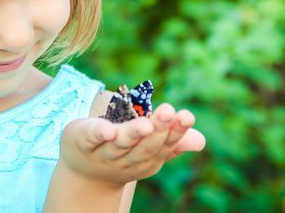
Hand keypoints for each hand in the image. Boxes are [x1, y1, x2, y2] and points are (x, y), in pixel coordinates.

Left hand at [58, 103, 205, 186]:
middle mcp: (129, 158)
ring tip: (145, 124)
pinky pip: (91, 138)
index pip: (166, 145)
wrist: (85, 172)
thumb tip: (201, 140)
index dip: (176, 131)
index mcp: (148, 157)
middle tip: (168, 111)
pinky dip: (99, 134)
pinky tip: (108, 130)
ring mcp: (105, 152)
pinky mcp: (83, 141)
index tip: (187, 116)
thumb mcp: (149, 148)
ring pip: (121, 144)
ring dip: (133, 134)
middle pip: (145, 146)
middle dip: (158, 129)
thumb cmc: (124, 153)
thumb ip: (172, 141)